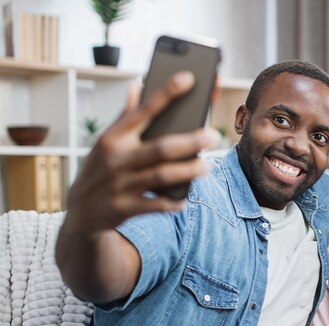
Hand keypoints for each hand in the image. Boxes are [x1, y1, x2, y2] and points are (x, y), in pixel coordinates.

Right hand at [65, 71, 218, 233]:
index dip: (166, 93)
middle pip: (161, 147)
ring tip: (208, 166)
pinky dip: (172, 201)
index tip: (188, 78)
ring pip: (162, 175)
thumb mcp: (106, 142)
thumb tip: (138, 85)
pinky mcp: (125, 208)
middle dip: (191, 141)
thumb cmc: (101, 169)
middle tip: (214, 136)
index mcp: (113, 137)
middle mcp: (116, 158)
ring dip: (188, 171)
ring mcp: (120, 184)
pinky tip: (185, 198)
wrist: (81, 211)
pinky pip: (156, 205)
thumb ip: (126, 116)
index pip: (143, 110)